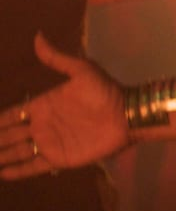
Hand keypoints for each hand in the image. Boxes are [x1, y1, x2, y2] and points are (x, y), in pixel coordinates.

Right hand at [0, 35, 127, 178]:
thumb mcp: (81, 70)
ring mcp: (50, 143)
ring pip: (16, 152)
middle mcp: (42, 125)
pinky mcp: (59, 158)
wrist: (128, 116)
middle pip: (9, 135)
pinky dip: (16, 171)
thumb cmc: (106, 92)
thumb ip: (57, 58)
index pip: (12, 115)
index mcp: (44, 105)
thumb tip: (38, 35)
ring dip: (0, 156)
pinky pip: (33, 166)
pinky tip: (3, 175)